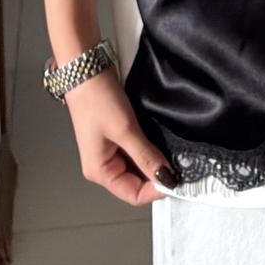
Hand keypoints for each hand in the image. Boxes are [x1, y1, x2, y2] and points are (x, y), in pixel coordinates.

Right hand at [64, 67, 178, 206]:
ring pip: (138, 166)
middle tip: (179, 164)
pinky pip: (135, 151)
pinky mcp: (115, 136)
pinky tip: (160, 141)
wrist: (85, 69)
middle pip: (136, 182)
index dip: (156, 189)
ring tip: (171, 152)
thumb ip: (146, 156)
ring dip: (154, 161)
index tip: (177, 178)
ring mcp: (109, 150)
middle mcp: (103, 165)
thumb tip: (166, 177)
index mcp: (99, 171)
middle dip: (157, 174)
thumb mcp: (125, 130)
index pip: (133, 194)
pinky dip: (148, 149)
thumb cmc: (96, 98)